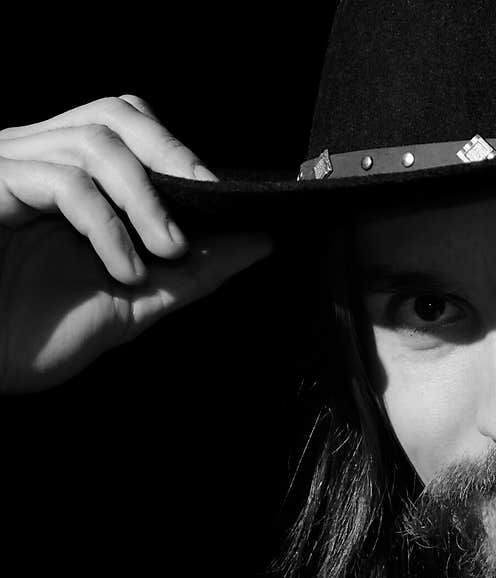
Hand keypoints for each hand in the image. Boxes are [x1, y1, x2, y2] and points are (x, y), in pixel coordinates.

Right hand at [0, 95, 272, 392]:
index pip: (130, 127)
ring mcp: (10, 168)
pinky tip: (125, 270)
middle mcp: (37, 160)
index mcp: (69, 178)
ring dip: (148, 201)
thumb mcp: (137, 299)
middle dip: (173, 157)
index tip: (225, 198)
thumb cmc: (42, 334)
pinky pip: (63, 182)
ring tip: (168, 252)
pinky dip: (109, 226)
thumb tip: (259, 240)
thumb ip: (195, 269)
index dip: (180, 154)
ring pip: (96, 144)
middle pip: (115, 113)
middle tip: (208, 203)